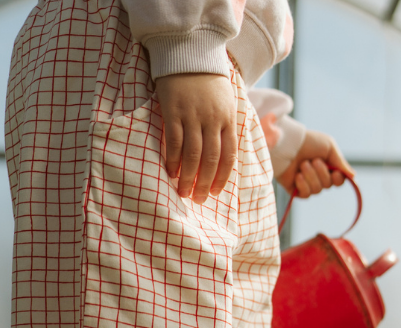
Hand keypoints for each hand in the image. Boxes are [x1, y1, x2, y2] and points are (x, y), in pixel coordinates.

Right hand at [155, 73, 236, 203]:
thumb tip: (227, 157)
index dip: (222, 177)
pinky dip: (173, 160)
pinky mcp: (173, 112)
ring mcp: (192, 116)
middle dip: (205, 183)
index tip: (216, 193)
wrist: (190, 53)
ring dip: (188, 177)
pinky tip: (171, 172)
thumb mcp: (227, 103)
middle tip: (199, 200)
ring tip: (183, 192)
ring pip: (193, 155)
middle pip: (211, 159)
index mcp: (227, 119)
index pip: (228, 155)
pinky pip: (174, 142)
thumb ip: (227, 127)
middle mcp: (212, 120)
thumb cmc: (209, 83)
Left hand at [277, 130, 353, 198]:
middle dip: (321, 173)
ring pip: (317, 190)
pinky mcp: (295, 190)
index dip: (338, 179)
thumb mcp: (329, 147)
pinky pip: (306, 195)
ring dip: (311, 176)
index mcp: (328, 166)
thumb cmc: (308, 142)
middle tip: (313, 160)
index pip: (339, 181)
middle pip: (328, 185)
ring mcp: (306, 184)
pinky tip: (297, 176)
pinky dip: (303, 185)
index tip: (335, 173)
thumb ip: (340, 163)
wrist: (287, 144)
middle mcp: (318, 177)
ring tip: (302, 164)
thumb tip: (353, 177)